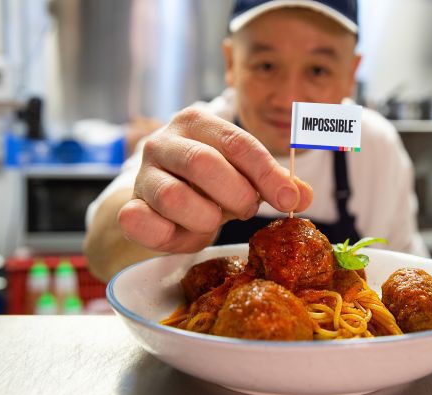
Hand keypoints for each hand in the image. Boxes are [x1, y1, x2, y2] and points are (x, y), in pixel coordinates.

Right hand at [117, 107, 312, 252]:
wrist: (163, 203)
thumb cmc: (210, 185)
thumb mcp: (245, 178)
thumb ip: (274, 184)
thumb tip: (304, 196)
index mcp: (198, 122)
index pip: (238, 143)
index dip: (267, 173)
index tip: (290, 200)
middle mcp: (164, 142)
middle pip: (204, 164)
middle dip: (236, 195)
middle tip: (247, 210)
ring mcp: (142, 174)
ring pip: (174, 197)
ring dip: (205, 218)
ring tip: (213, 219)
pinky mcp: (128, 206)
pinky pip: (141, 222)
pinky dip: (168, 235)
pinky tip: (183, 233)